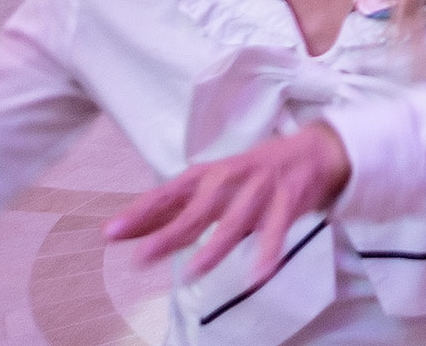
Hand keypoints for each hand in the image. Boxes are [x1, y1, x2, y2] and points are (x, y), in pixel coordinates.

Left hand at [105, 122, 349, 281]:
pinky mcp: (289, 200)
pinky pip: (277, 229)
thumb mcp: (213, 184)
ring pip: (235, 220)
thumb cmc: (254, 173)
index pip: (168, 192)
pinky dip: (268, 252)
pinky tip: (257, 276)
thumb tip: (129, 230)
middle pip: (197, 209)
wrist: (314, 151)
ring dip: (214, 248)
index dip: (140, 212)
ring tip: (193, 273)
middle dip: (170, 234)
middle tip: (142, 259)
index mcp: (209, 173)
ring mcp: (262, 188)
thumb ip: (176, 208)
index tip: (111, 233)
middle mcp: (232, 177)